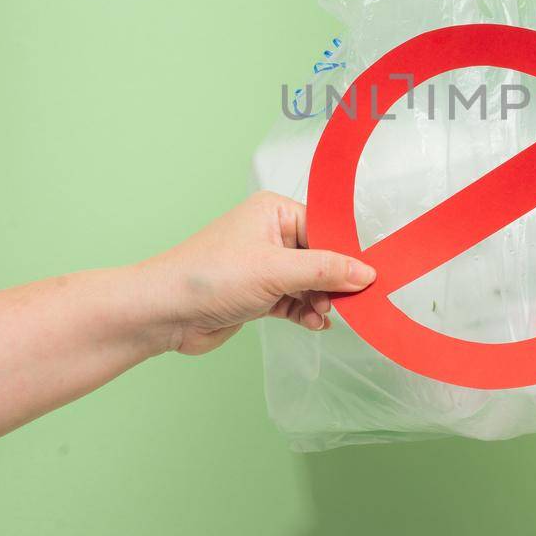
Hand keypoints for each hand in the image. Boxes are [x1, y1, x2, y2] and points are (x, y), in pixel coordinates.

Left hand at [142, 192, 374, 356]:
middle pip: (321, 257)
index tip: (371, 275)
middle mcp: (270, 235)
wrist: (163, 313)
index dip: (348, 253)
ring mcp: (264, 266)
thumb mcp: (275, 270)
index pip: (326, 228)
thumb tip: (366, 273)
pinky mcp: (258, 295)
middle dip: (335, 282)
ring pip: (310, 283)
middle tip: (351, 302)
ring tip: (325, 315)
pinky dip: (306, 313)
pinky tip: (315, 323)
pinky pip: (295, 301)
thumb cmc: (208, 277)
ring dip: (321, 301)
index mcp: (274, 212)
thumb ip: (324, 271)